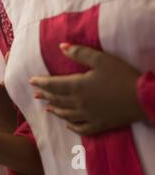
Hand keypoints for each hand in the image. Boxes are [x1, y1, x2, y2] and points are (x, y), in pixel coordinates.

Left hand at [30, 43, 146, 135]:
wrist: (143, 98)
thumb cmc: (122, 76)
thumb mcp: (101, 59)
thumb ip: (80, 52)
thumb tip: (61, 46)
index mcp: (77, 86)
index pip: (53, 85)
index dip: (41, 82)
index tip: (31, 81)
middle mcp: (79, 103)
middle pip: (57, 100)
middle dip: (45, 96)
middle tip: (36, 94)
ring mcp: (88, 116)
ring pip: (66, 114)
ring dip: (55, 110)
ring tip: (47, 108)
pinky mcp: (99, 125)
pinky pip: (81, 128)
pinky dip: (71, 126)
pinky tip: (67, 125)